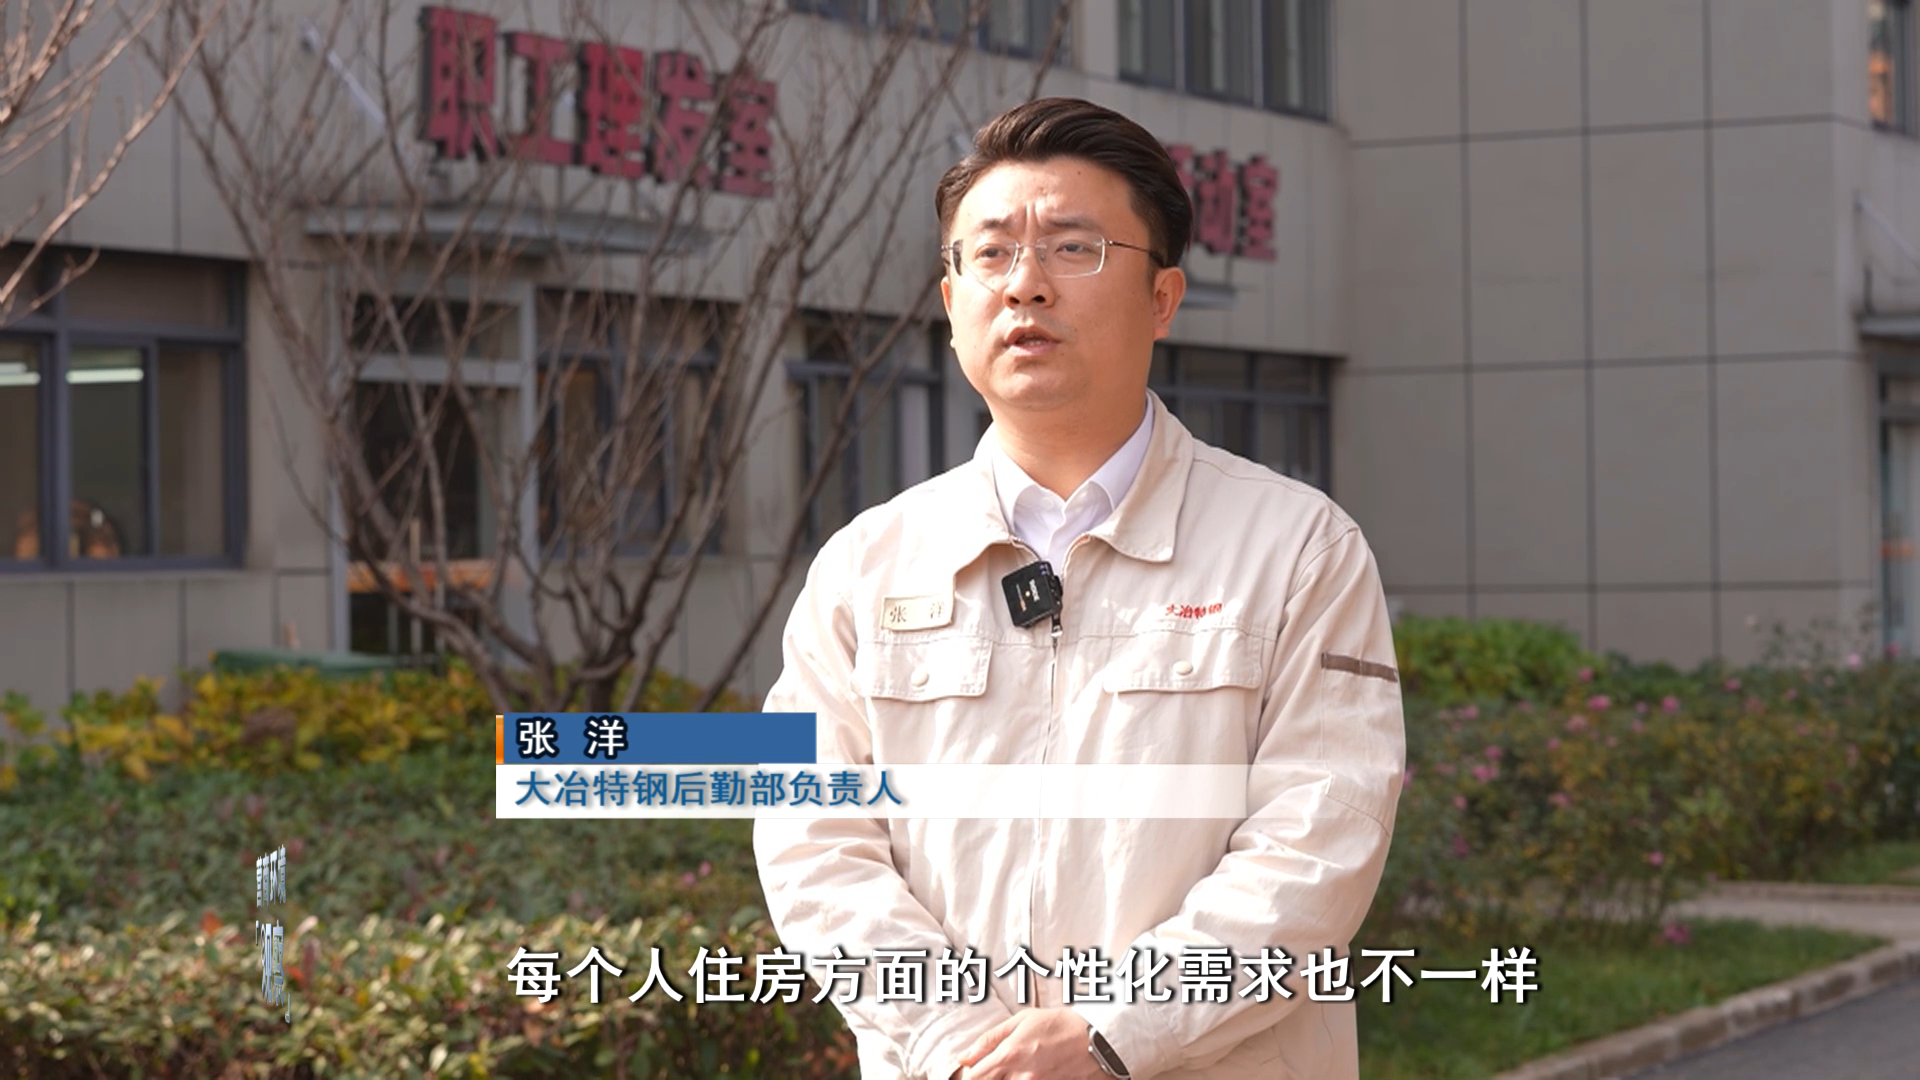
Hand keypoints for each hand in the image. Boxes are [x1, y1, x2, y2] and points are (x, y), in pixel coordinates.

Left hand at [954, 1007, 1107, 1079]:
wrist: (1096, 1040)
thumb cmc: (1058, 1024)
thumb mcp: (1022, 1020)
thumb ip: (990, 1039)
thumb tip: (965, 1057)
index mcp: (1009, 1054)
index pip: (975, 1076)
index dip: (970, 1074)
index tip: (974, 1069)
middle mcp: (1020, 1075)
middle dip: (988, 1078)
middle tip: (996, 1068)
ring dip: (1006, 1079)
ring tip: (1016, 1068)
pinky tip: (1029, 1072)